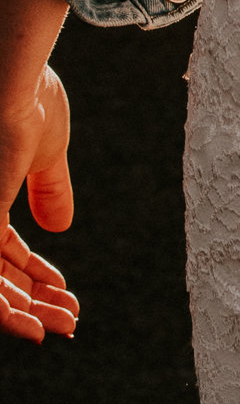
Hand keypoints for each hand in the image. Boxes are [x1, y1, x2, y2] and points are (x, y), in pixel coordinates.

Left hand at [1, 0, 74, 342]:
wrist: (9, 76)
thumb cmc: (26, 99)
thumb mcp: (46, 152)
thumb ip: (50, 189)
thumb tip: (59, 226)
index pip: (4, 253)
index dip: (36, 277)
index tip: (68, 294)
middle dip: (34, 302)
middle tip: (70, 320)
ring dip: (24, 313)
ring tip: (58, 327)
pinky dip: (6, 311)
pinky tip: (34, 324)